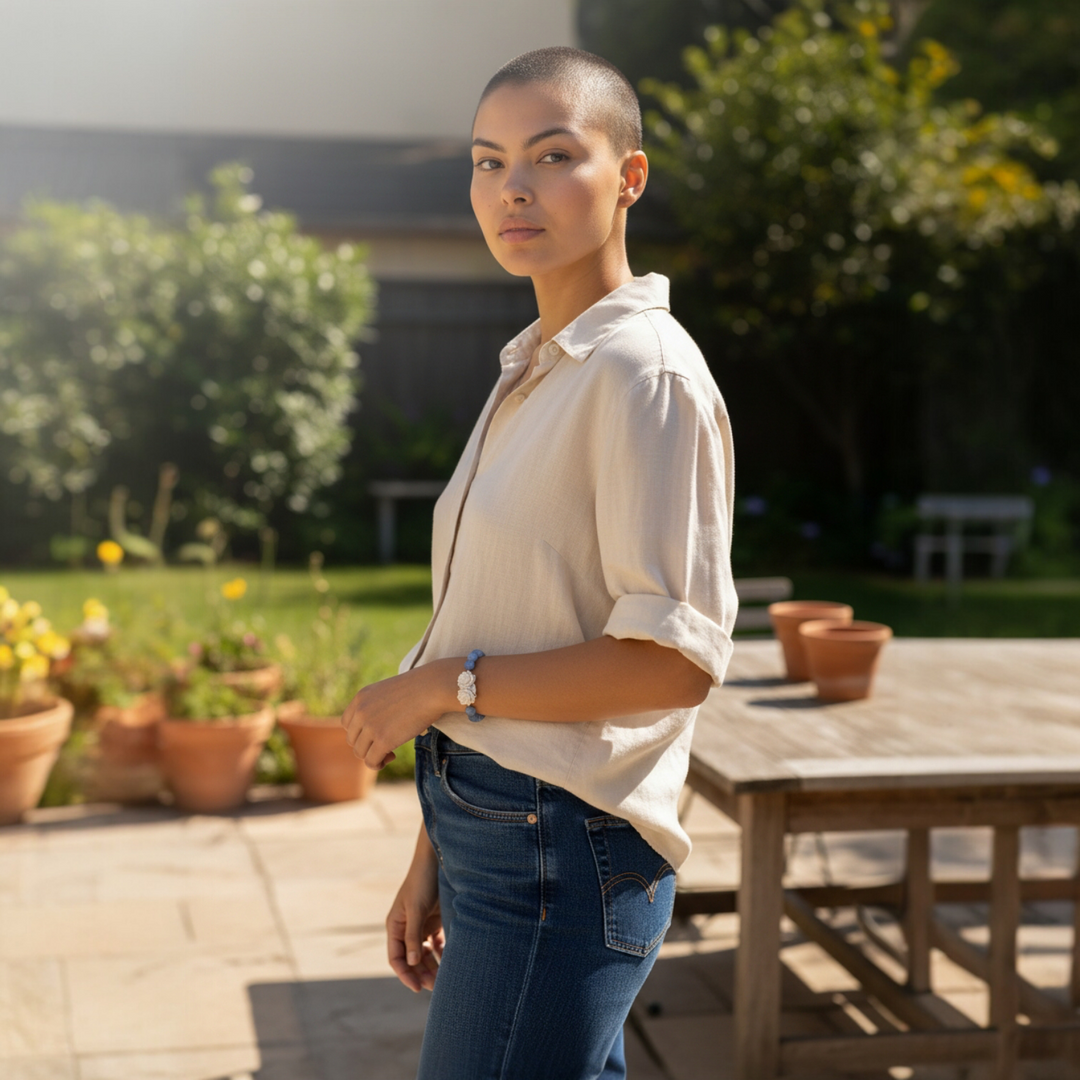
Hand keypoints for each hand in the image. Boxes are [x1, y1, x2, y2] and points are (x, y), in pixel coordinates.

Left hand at [341, 660, 456, 769]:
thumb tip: (376, 732)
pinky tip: (392, 757)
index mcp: (361, 698)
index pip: (347, 723)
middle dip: (367, 745)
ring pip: (360, 752)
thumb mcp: (389, 692)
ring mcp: (370, 726)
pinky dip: (378, 764)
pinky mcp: (383, 740)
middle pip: (352, 740)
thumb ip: (378, 707)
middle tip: (387, 745)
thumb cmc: (419, 689)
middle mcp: (361, 712)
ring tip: (390, 753)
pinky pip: (371, 761)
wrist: (433, 688)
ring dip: (373, 756)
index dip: (360, 733)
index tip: (377, 734)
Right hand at [387, 831, 444, 992]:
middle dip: (422, 974)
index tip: (417, 988)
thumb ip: (413, 935)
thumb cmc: (422, 881)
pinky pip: (437, 943)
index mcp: (395, 925)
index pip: (396, 957)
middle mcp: (406, 928)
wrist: (438, 858)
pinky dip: (443, 953)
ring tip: (446, 979)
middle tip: (437, 987)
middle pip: (412, 959)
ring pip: (426, 954)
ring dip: (433, 966)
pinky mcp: (435, 920)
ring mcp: (421, 925)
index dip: (405, 974)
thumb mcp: (416, 908)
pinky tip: (452, 961)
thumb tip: (412, 963)